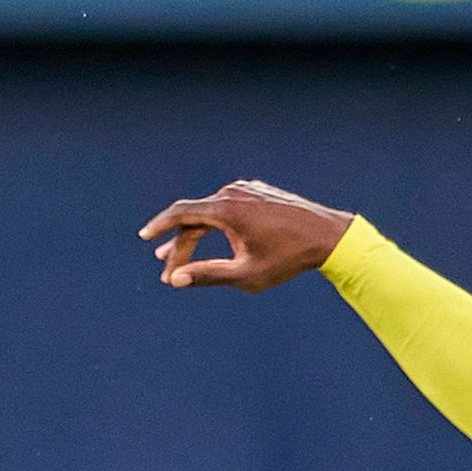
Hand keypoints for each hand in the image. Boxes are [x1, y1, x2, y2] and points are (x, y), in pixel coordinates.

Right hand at [140, 180, 354, 292]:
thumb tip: (175, 280)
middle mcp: (233, 193)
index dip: (158, 226)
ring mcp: (246, 190)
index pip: (180, 213)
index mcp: (226, 209)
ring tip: (182, 257)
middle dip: (179, 247)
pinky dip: (214, 224)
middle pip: (194, 219)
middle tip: (169, 273)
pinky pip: (227, 207)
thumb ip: (208, 275)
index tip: (143, 236)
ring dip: (195, 235)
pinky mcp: (258, 192)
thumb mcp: (245, 274)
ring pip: (210, 213)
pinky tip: (212, 239)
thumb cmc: (288, 258)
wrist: (329, 237)